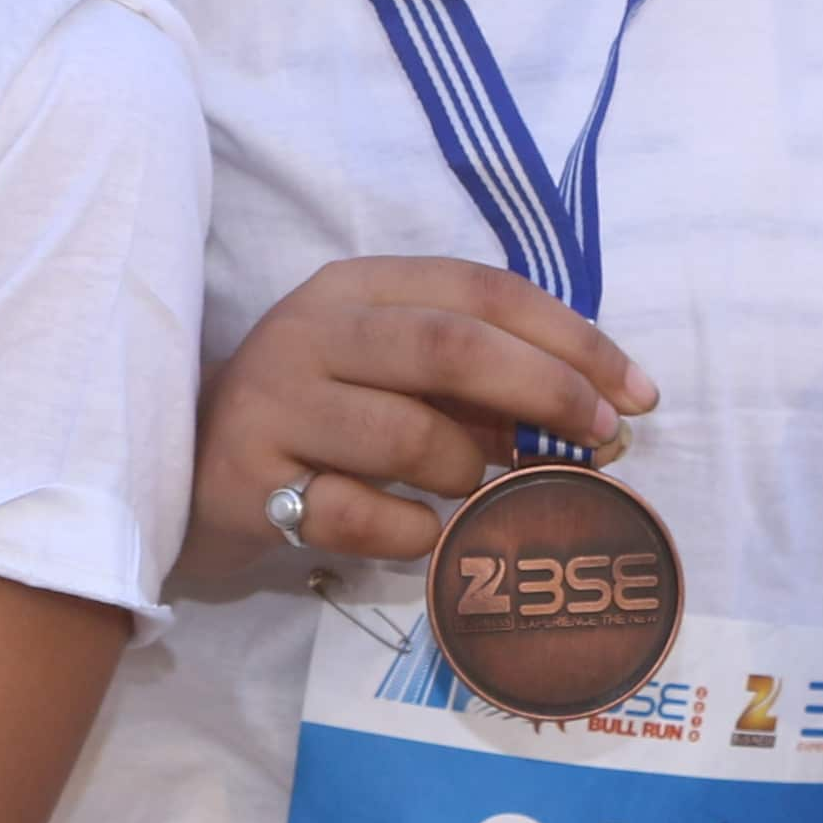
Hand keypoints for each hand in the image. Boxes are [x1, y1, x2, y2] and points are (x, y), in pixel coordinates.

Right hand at [188, 256, 654, 585]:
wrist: (184, 476)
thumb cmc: (319, 422)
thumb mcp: (392, 379)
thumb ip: (478, 385)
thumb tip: (599, 419)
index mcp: (355, 287)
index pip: (480, 290)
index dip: (570, 338)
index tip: (638, 392)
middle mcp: (309, 331)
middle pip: (451, 346)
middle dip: (546, 394)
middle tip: (605, 441)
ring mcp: (273, 403)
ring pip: (412, 437)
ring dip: (471, 475)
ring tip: (475, 492)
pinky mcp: (251, 483)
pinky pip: (366, 516)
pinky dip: (415, 534)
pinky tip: (419, 535)